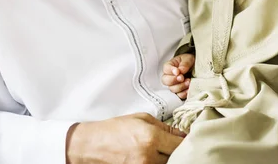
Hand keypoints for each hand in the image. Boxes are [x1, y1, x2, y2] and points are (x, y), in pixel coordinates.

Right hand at [66, 113, 185, 163]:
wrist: (92, 146)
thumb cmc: (115, 129)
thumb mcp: (142, 119)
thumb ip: (165, 127)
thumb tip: (182, 134)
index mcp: (151, 138)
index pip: (180, 143)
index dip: (184, 140)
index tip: (185, 137)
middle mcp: (148, 157)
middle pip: (175, 157)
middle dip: (176, 150)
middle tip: (172, 144)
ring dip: (168, 158)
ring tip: (161, 150)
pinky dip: (157, 163)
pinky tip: (154, 156)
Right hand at [162, 54, 194, 98]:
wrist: (197, 68)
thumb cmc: (190, 62)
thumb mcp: (188, 59)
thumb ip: (184, 63)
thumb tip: (180, 71)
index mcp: (170, 66)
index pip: (166, 69)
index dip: (171, 71)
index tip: (178, 71)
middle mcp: (170, 76)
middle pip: (165, 81)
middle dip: (174, 80)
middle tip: (182, 78)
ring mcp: (174, 85)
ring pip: (172, 89)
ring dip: (181, 86)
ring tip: (188, 81)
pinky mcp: (180, 91)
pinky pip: (179, 95)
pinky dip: (184, 93)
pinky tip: (189, 88)